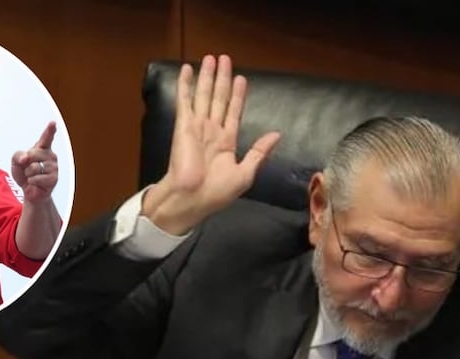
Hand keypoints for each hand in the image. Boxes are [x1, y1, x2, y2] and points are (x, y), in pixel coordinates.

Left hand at [12, 121, 58, 202]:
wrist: (29, 191)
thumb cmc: (24, 174)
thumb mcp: (15, 161)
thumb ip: (18, 154)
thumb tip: (26, 159)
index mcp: (42, 149)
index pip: (46, 138)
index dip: (50, 130)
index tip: (52, 123)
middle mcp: (50, 156)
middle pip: (32, 153)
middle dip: (26, 162)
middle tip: (29, 170)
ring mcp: (53, 167)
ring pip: (34, 167)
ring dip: (28, 174)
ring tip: (33, 177)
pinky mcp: (54, 178)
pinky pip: (36, 177)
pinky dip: (32, 182)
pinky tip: (36, 183)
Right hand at [143, 54, 280, 235]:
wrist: (192, 199)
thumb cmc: (217, 192)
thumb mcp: (245, 174)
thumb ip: (259, 152)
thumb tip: (276, 135)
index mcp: (226, 142)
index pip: (234, 112)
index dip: (238, 96)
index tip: (242, 79)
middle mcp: (212, 131)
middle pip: (219, 98)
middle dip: (223, 79)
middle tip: (225, 58)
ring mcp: (197, 126)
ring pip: (204, 95)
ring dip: (207, 77)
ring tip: (211, 58)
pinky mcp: (183, 125)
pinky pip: (185, 101)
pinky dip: (185, 85)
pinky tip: (186, 70)